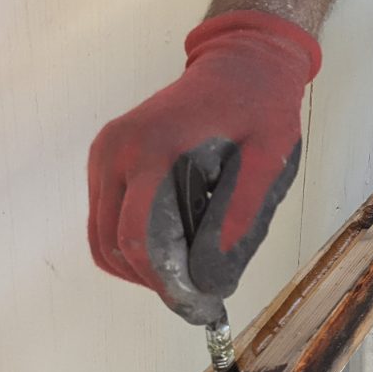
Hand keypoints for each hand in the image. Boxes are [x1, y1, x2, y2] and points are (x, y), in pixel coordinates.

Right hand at [87, 11, 320, 324]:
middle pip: (113, 246)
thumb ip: (239, 221)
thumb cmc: (261, 109)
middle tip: (202, 298)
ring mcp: (105, 155)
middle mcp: (116, 151)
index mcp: (153, 148)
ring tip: (195, 271)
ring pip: (104, 240)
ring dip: (145, 267)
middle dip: (155, 281)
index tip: (202, 307)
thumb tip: (212, 282)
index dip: (168, 282)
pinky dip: (138, 246)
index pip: (139, 238)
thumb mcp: (268, 163)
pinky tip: (182, 243)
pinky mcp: (108, 162)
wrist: (244, 64)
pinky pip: (109, 222)